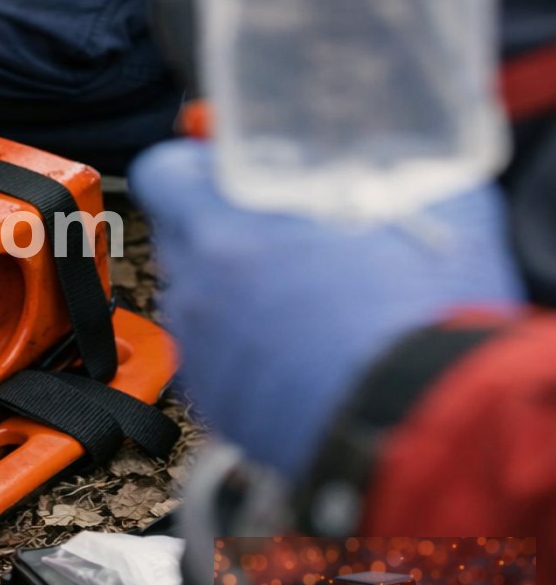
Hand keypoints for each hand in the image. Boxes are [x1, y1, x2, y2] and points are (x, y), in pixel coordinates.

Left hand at [130, 140, 523, 478]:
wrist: (421, 413)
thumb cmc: (417, 308)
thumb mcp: (420, 204)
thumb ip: (377, 177)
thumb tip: (384, 171)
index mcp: (221, 224)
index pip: (162, 175)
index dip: (192, 172)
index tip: (225, 176)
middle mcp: (196, 284)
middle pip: (181, 239)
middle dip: (221, 234)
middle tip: (280, 237)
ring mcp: (200, 347)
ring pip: (199, 301)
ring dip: (234, 294)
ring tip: (301, 299)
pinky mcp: (216, 400)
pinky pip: (218, 358)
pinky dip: (248, 351)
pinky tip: (304, 350)